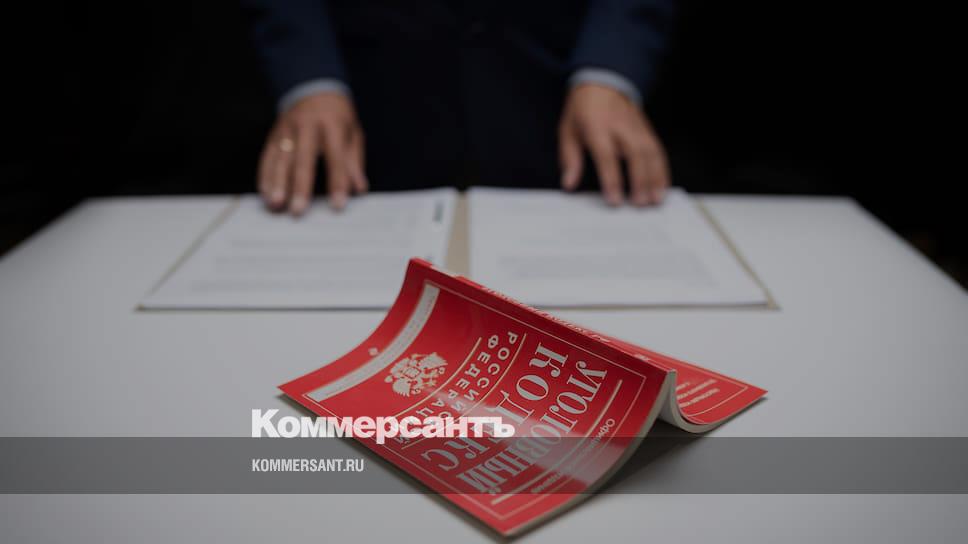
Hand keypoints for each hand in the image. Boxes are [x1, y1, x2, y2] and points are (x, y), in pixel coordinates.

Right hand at [258, 92, 366, 214]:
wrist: (312, 87)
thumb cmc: (337, 116)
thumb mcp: (352, 133)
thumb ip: (354, 161)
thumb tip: (359, 189)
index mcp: (332, 124)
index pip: (336, 156)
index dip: (338, 182)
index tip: (338, 205)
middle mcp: (307, 125)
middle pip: (303, 159)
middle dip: (300, 186)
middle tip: (298, 210)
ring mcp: (287, 129)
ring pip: (280, 158)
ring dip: (276, 183)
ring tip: (275, 205)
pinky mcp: (274, 133)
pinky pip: (267, 156)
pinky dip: (265, 175)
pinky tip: (264, 193)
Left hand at [558, 84, 669, 205]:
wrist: (603, 83)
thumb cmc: (582, 111)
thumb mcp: (567, 131)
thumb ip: (569, 159)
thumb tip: (569, 184)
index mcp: (596, 126)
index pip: (606, 155)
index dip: (612, 179)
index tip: (615, 200)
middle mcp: (620, 126)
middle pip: (635, 154)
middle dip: (640, 180)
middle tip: (640, 204)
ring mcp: (636, 127)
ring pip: (651, 153)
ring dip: (655, 177)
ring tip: (655, 200)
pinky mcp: (647, 130)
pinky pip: (658, 150)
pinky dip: (662, 169)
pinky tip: (662, 186)